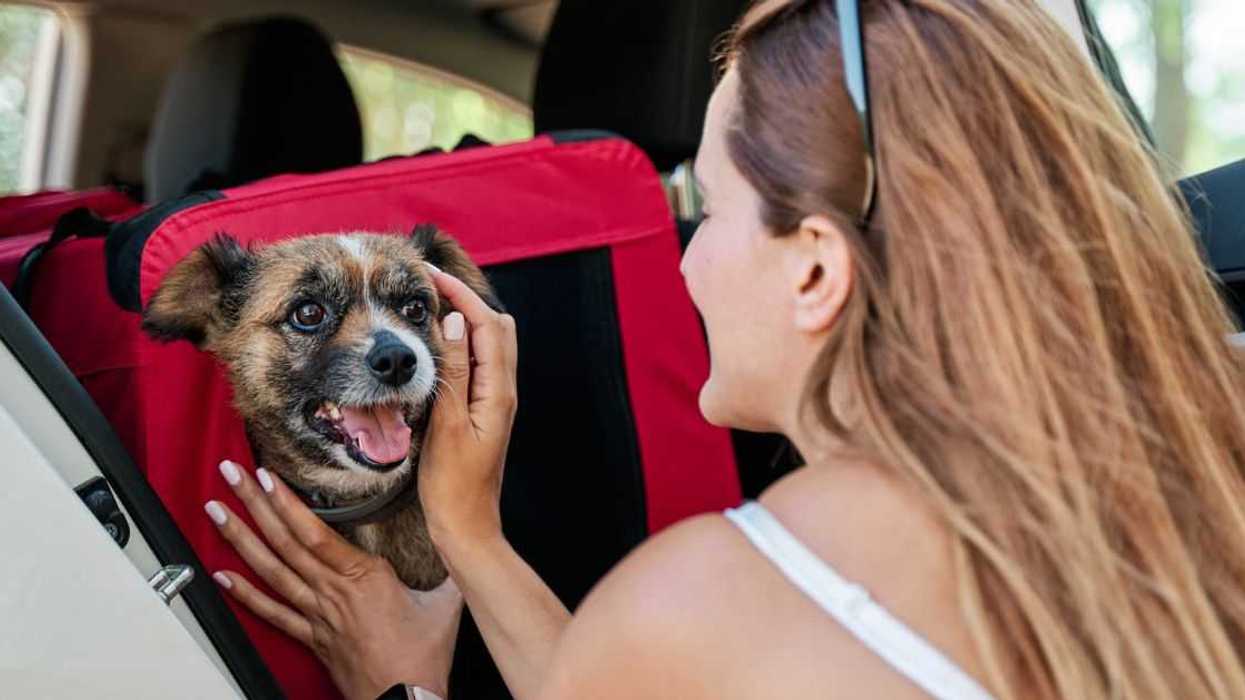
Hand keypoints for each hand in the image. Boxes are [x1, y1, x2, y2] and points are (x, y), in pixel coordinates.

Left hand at [206, 460, 461, 699]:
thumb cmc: (423, 658)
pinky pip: (272, 612)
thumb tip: (465, 541)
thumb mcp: (447, 602)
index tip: (265, 476)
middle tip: (229, 473)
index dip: (287, 503)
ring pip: (271, 570)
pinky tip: (221, 576)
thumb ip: (452, 567)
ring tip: (216, 511)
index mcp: (364, 576)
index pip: (315, 532)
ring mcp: (317, 615)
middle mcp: (332, 591)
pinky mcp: (312, 637)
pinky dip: (244, 594)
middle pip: (284, 542)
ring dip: (240, 539)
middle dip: (254, 505)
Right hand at [421, 268, 518, 549]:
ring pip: (488, 345)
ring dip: (464, 320)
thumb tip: (453, 321)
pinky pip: (478, 365)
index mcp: (498, 392)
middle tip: (428, 288)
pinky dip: (460, 345)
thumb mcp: (446, 425)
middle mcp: (503, 392)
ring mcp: (495, 402)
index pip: (487, 325)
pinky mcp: (484, 412)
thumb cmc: (453, 487)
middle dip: (467, 300)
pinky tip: (436, 348)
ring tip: (429, 308)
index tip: (430, 275)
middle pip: (496, 328)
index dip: (461, 294)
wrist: (466, 528)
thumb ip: (451, 372)